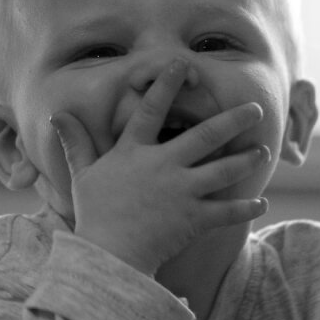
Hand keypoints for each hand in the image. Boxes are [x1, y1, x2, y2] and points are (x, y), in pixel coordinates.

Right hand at [49, 58, 269, 275]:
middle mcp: (163, 166)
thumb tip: (57, 114)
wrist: (108, 255)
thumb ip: (76, 142)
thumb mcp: (83, 174)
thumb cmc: (94, 214)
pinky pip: (226, 212)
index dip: (166, 85)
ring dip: (246, 160)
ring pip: (223, 170)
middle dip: (233, 120)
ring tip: (262, 151)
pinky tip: (261, 203)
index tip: (182, 64)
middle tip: (255, 110)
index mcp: (135, 152)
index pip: (151, 110)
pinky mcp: (194, 218)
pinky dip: (245, 208)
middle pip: (205, 135)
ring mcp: (182, 192)